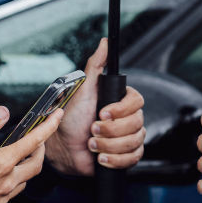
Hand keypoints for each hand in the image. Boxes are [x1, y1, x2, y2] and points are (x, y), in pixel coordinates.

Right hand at [0, 105, 61, 202]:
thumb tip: (3, 112)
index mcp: (1, 164)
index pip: (33, 142)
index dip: (48, 127)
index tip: (57, 116)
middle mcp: (6, 183)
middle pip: (36, 164)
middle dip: (40, 150)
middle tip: (35, 140)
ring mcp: (1, 200)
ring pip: (23, 182)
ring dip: (24, 169)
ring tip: (13, 159)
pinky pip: (9, 196)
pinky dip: (9, 184)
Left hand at [45, 38, 145, 175]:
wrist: (64, 147)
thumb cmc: (72, 117)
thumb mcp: (84, 89)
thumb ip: (96, 65)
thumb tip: (105, 43)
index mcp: (122, 100)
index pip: (137, 102)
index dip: (120, 110)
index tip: (102, 113)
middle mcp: (129, 118)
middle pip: (136, 124)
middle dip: (110, 130)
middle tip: (92, 129)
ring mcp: (129, 137)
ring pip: (134, 142)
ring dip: (109, 145)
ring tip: (92, 143)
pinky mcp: (127, 156)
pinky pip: (132, 159)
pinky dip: (114, 160)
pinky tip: (101, 157)